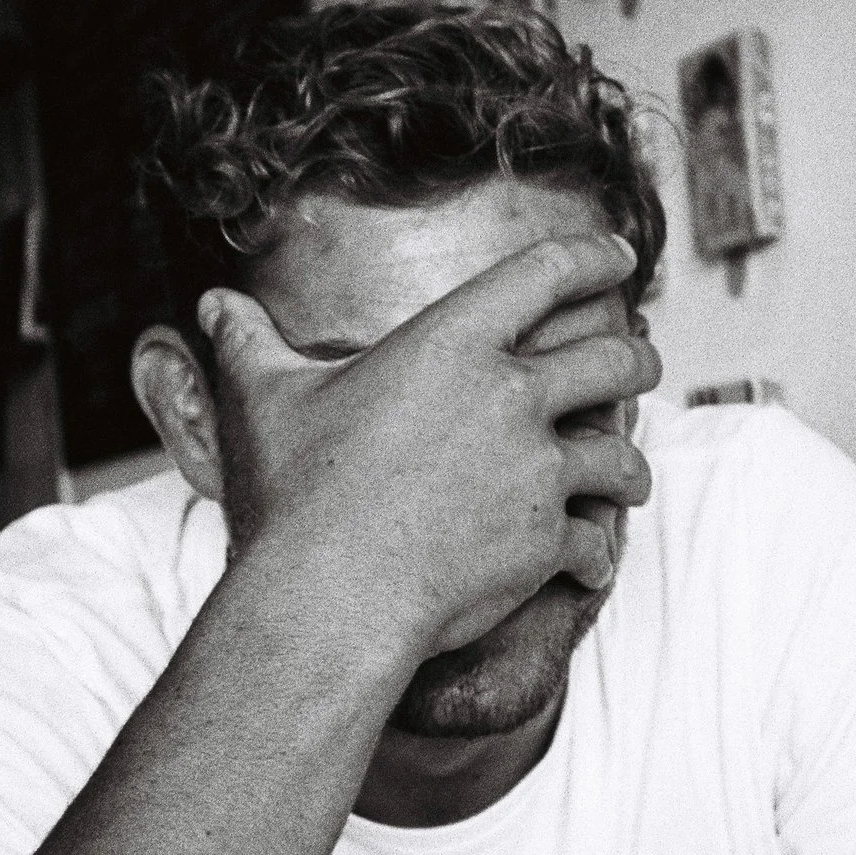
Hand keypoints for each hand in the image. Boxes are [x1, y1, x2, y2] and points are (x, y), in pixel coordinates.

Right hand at [202, 233, 661, 656]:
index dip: (592, 257)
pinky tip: (593, 563)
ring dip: (632, 467)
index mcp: (451, 341)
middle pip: (613, 360)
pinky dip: (598, 553)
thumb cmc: (294, 497)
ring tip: (631, 479)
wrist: (328, 598)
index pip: (545, 273)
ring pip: (620, 457)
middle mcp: (509, 396)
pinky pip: (595, 542)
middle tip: (641, 366)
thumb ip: (248, 346)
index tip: (617, 256)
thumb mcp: (265, 405)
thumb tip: (213, 306)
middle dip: (638, 362)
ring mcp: (536, 471)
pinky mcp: (544, 542)